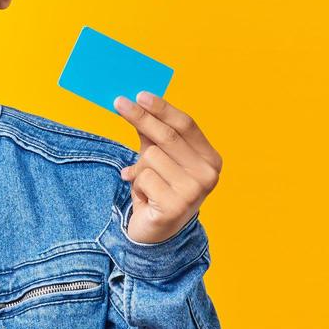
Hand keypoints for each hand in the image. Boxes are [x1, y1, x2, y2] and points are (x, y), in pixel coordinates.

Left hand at [111, 91, 222, 243]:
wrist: (157, 233)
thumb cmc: (160, 189)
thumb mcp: (159, 157)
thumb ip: (152, 133)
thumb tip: (136, 103)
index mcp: (211, 159)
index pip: (186, 125)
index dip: (162, 108)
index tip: (140, 94)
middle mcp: (208, 175)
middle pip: (167, 136)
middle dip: (140, 117)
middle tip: (118, 102)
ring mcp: (193, 192)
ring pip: (151, 157)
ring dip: (140, 168)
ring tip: (146, 183)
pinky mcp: (174, 208)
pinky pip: (143, 178)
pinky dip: (137, 185)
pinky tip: (146, 198)